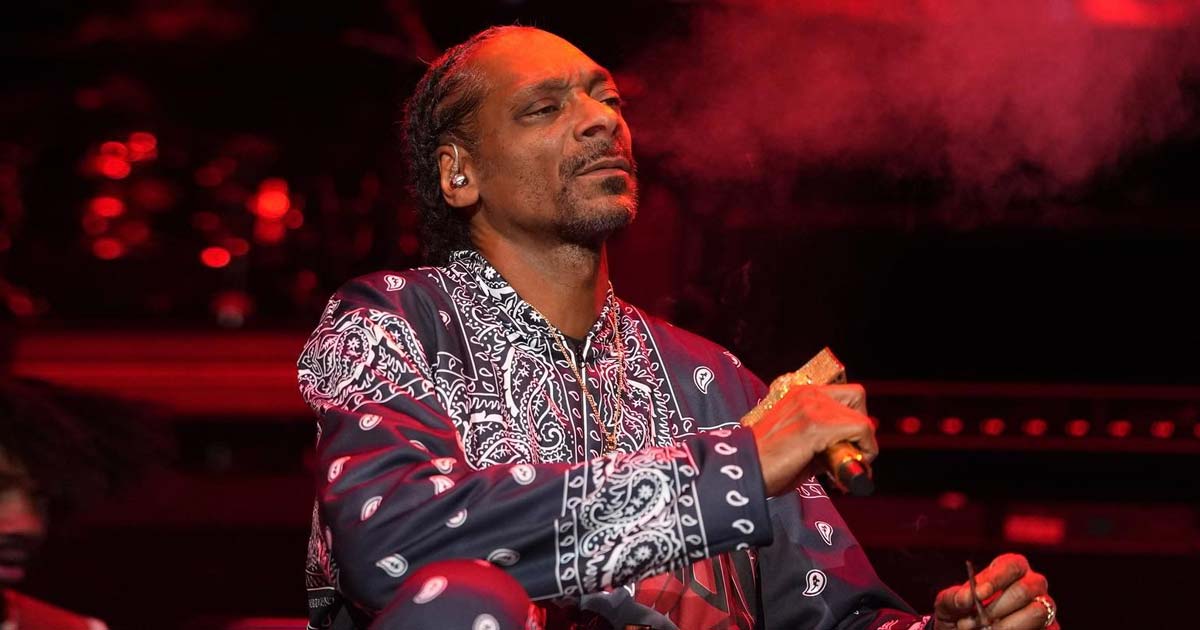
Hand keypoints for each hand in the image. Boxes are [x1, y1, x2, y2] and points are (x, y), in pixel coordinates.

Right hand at [747, 383, 877, 495]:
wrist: (743, 470)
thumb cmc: (764, 463)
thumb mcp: (795, 442)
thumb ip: (822, 442)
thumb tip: (847, 452)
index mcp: (799, 395)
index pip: (843, 395)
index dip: (852, 420)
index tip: (846, 447)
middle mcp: (808, 394)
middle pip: (857, 397)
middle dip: (861, 427)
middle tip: (851, 452)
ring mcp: (813, 407)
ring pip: (862, 417)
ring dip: (863, 444)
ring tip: (847, 467)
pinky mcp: (817, 426)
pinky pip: (860, 430)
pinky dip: (864, 452)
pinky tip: (845, 471)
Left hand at [934, 553, 1057, 629]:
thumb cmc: (959, 614)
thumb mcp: (948, 604)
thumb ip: (953, 598)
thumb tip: (965, 599)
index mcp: (1011, 569)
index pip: (1012, 565)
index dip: (995, 579)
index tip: (977, 594)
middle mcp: (1033, 585)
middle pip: (1025, 590)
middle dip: (997, 608)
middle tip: (976, 621)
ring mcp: (1045, 608)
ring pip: (1037, 612)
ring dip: (1007, 625)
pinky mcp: (1050, 629)